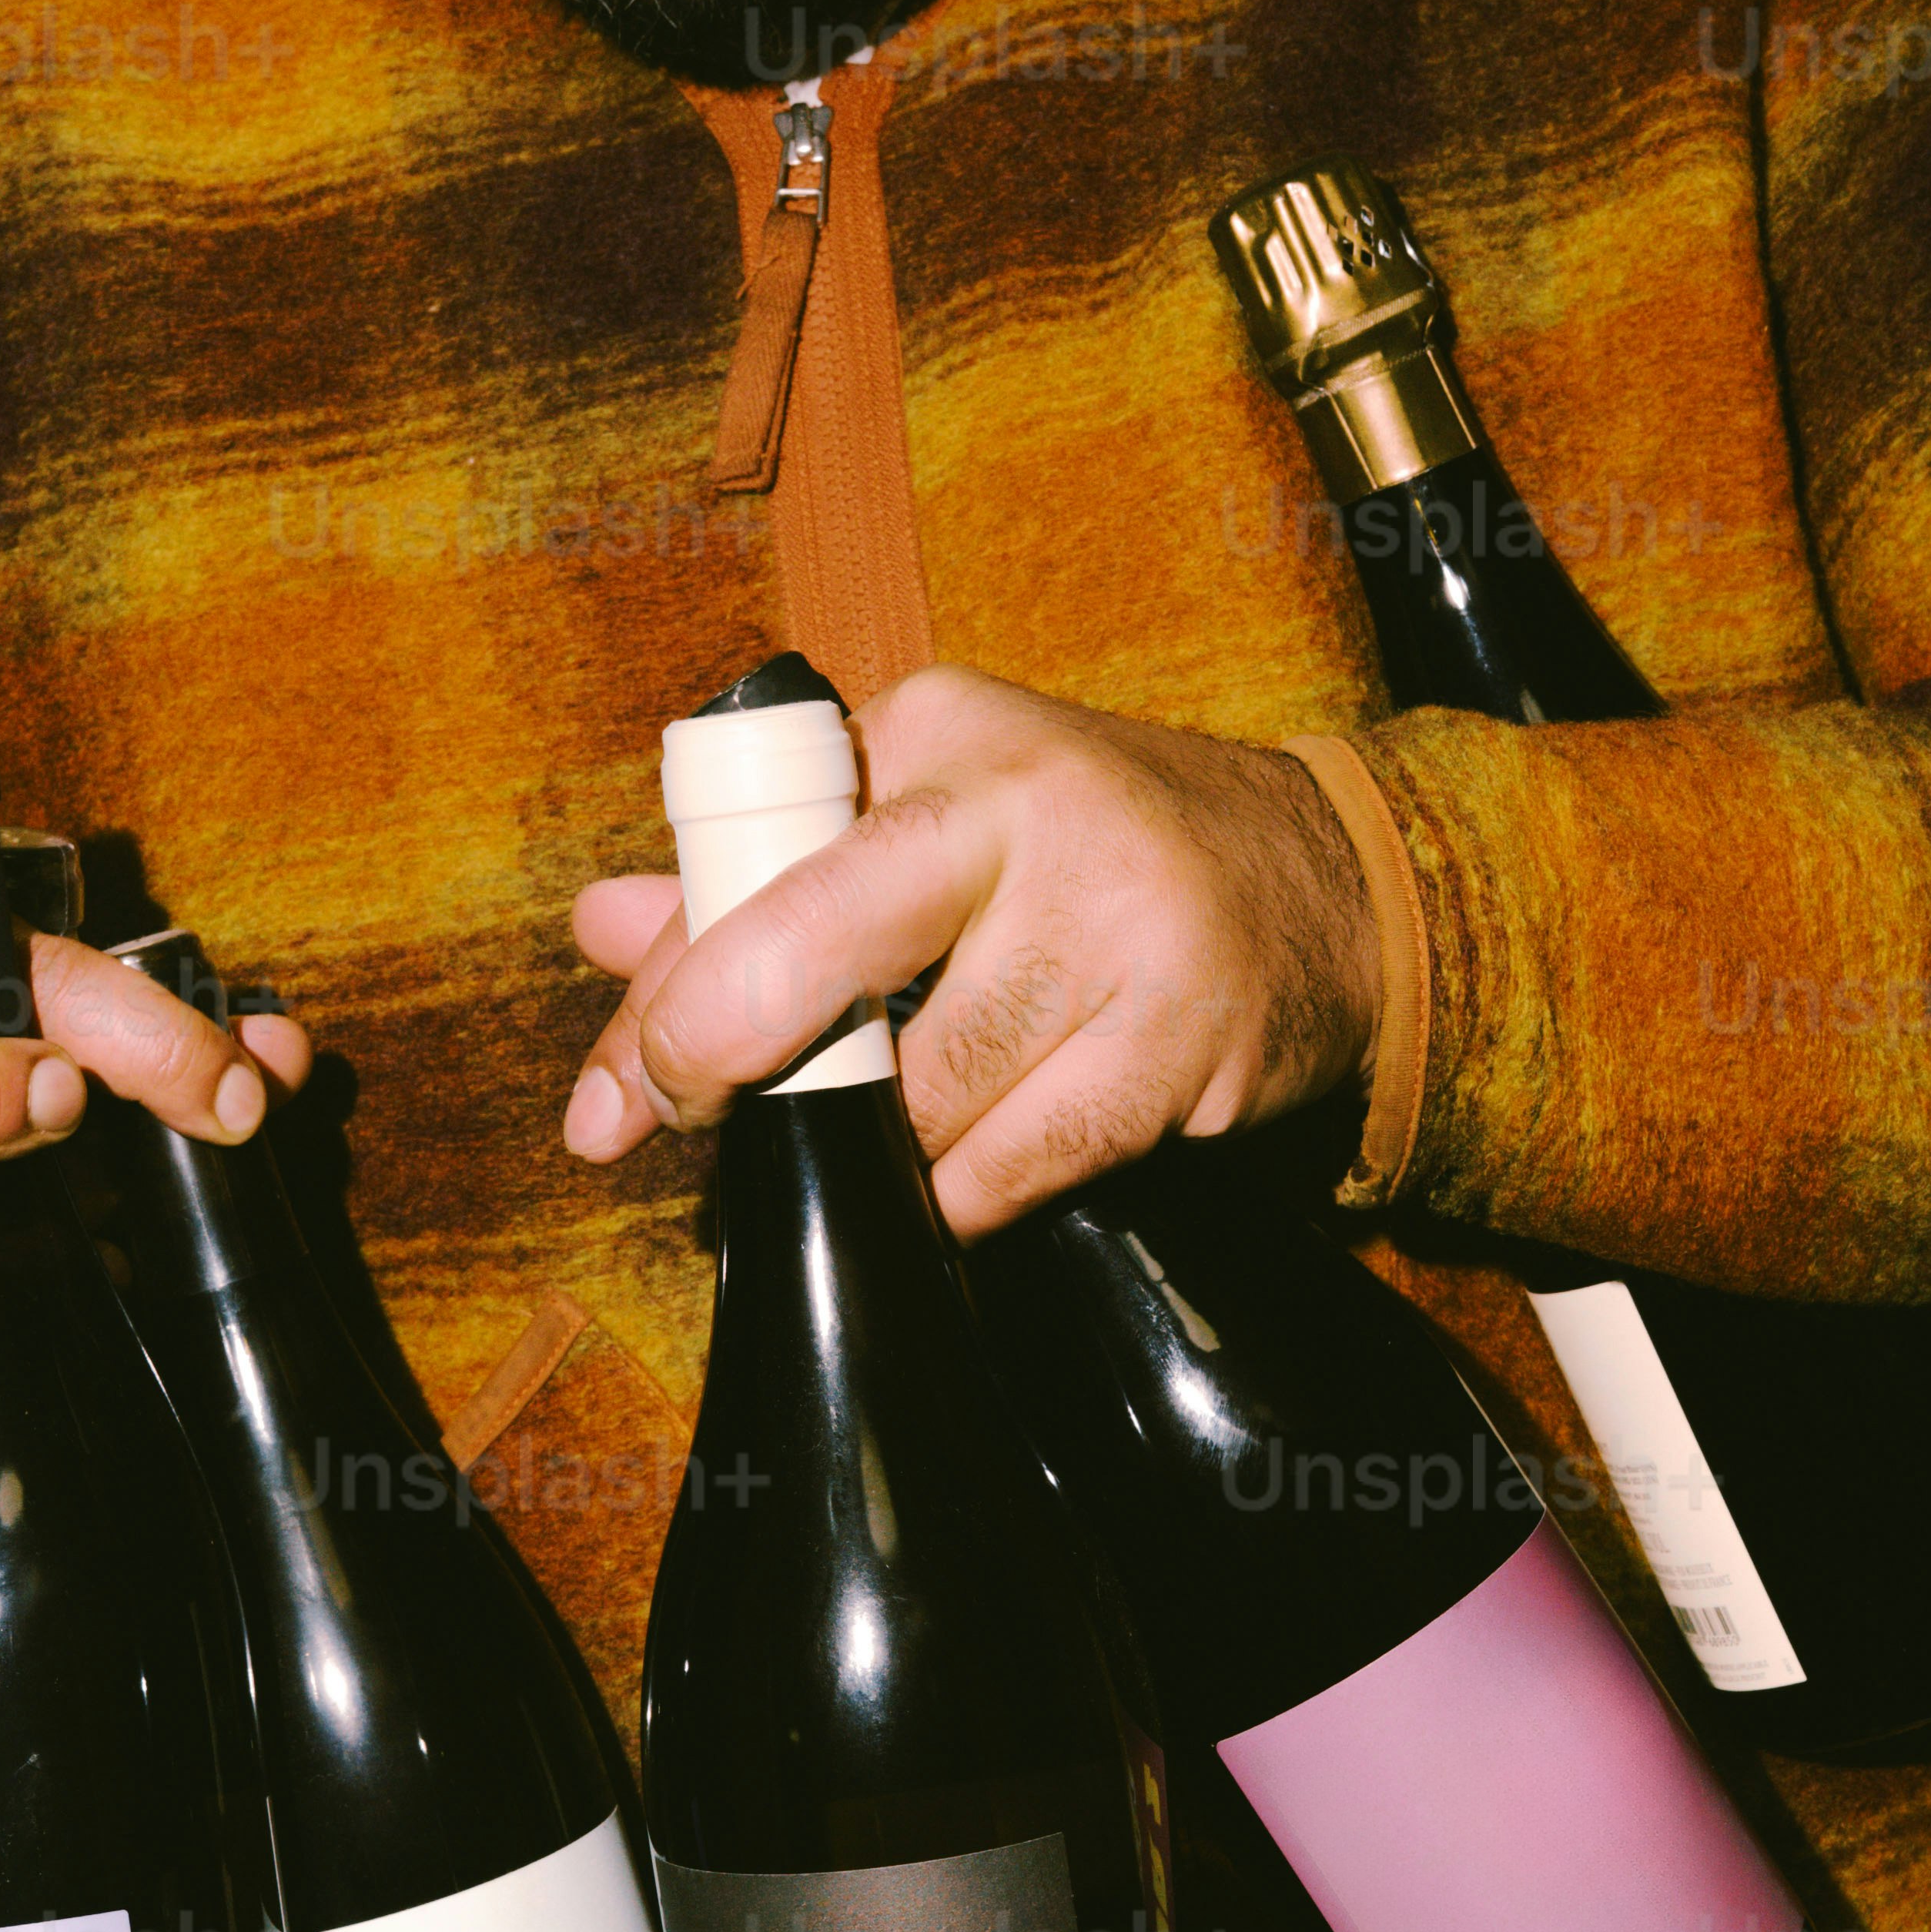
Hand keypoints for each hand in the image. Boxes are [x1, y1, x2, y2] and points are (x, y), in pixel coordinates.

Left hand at [560, 662, 1376, 1236]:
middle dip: (734, 1064)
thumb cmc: (1086, 854)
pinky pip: (1013, 1169)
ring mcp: (1116, 925)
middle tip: (704, 1124)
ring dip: (876, 1150)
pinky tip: (965, 1176)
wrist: (1328, 888)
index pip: (754, 858)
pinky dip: (962, 1197)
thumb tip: (602, 928)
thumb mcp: (925, 822)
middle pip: (816, 953)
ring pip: (915, 1097)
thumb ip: (756, 883)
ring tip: (891, 1136)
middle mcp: (1026, 807)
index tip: (633, 1085)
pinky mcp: (1180, 1043)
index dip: (673, 989)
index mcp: (936, 734)